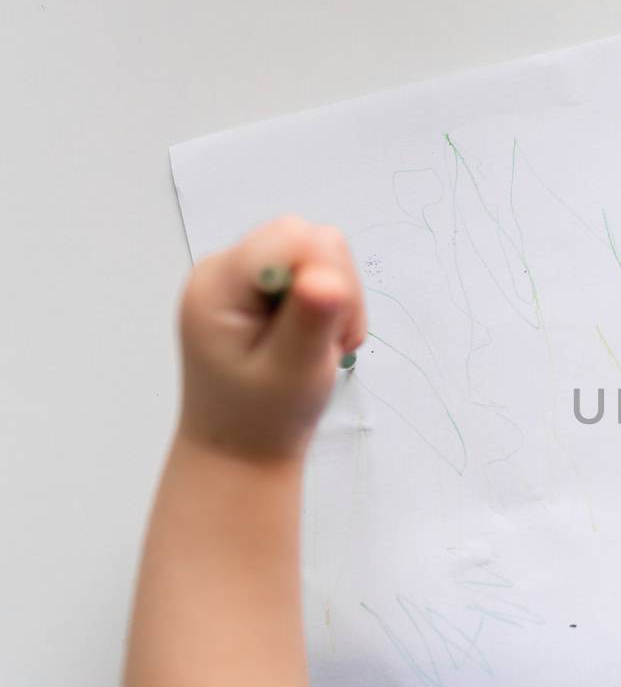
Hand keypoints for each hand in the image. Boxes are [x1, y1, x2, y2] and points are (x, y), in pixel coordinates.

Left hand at [176, 215, 365, 462]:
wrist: (240, 449)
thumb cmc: (262, 418)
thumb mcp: (293, 373)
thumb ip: (310, 320)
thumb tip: (327, 277)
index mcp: (218, 284)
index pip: (293, 237)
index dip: (326, 277)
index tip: (324, 329)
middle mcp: (224, 268)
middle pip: (310, 239)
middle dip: (335, 290)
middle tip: (323, 345)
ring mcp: (242, 276)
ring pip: (321, 253)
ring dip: (337, 300)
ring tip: (316, 348)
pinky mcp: (260, 286)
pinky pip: (316, 271)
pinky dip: (331, 305)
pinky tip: (312, 342)